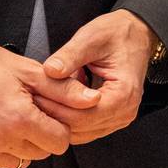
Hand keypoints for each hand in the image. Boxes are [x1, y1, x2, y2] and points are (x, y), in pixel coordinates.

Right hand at [0, 36, 95, 167]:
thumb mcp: (27, 70)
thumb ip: (63, 89)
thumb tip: (94, 101)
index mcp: (18, 119)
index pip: (59, 142)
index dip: (58, 125)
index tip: (47, 110)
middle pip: (42, 153)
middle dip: (41, 134)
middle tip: (27, 110)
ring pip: (20, 160)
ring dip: (21, 143)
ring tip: (8, 116)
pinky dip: (1, 149)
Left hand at [34, 9, 160, 143]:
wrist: (136, 34)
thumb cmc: (117, 34)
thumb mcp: (91, 37)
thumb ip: (70, 55)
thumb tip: (50, 71)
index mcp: (124, 93)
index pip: (84, 115)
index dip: (56, 108)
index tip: (35, 96)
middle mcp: (125, 111)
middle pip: (81, 127)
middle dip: (55, 116)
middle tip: (31, 99)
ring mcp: (119, 117)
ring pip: (81, 132)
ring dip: (59, 120)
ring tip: (41, 100)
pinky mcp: (111, 118)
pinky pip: (84, 128)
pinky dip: (67, 119)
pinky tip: (54, 103)